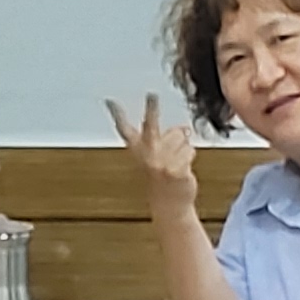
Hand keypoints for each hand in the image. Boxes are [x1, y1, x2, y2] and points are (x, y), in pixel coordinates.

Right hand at [108, 94, 197, 212]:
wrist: (169, 204)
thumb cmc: (163, 177)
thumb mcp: (157, 157)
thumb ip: (166, 140)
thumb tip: (185, 128)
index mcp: (138, 151)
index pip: (124, 130)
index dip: (117, 114)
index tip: (109, 101)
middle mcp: (147, 156)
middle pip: (150, 126)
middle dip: (151, 109)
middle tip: (151, 95)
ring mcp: (161, 163)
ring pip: (180, 136)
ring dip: (183, 146)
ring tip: (176, 161)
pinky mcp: (176, 170)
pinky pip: (190, 150)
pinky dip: (190, 157)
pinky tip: (183, 169)